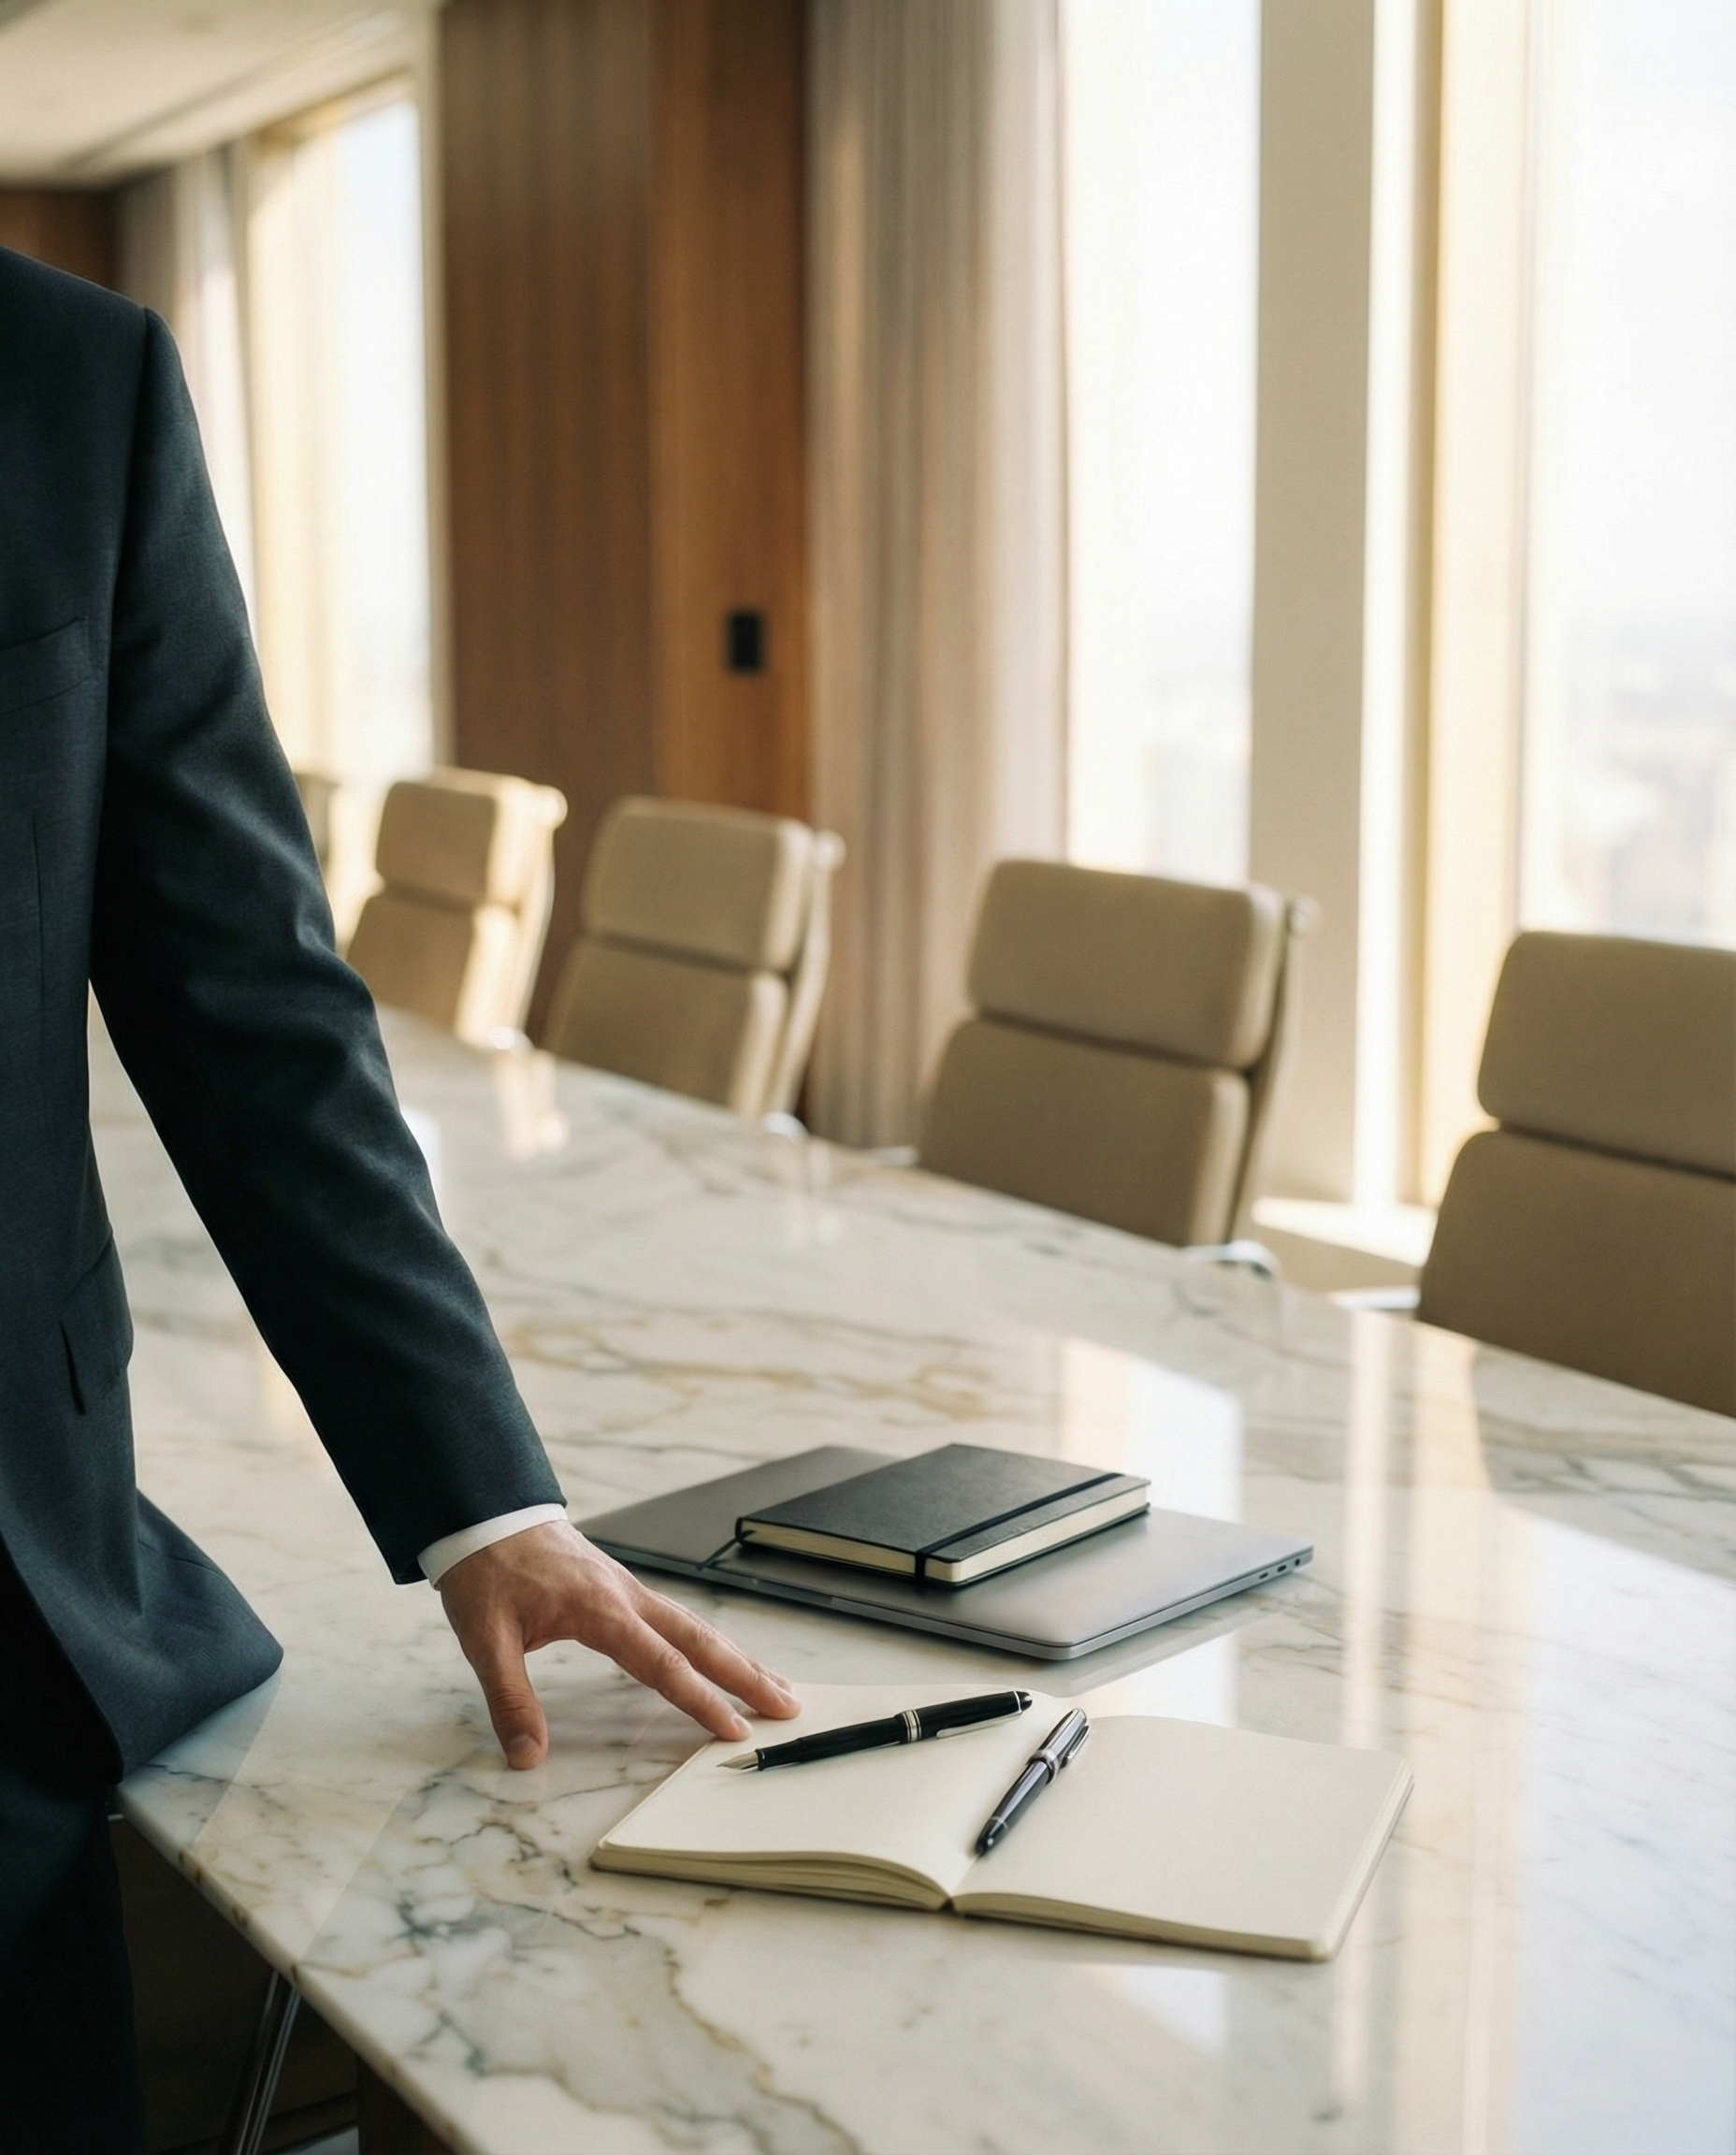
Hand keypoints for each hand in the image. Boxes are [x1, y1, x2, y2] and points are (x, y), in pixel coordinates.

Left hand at [437, 1519, 799, 1766]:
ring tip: (773, 1684)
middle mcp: (627, 1597)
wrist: (486, 1514)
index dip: (701, 1700)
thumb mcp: (486, 1638)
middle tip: (788, 1705)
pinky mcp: (621, 1589)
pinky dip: (709, 1641)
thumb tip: (528, 1755)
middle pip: (701, 1640)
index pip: (663, 1664)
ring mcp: (629, 1590)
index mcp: (601, 1610)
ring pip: (696, 1626)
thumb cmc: (486, 1570)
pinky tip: (718, 1655)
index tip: (733, 1729)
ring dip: (737, 1656)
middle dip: (746, 1675)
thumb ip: (510, 1700)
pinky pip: (678, 1618)